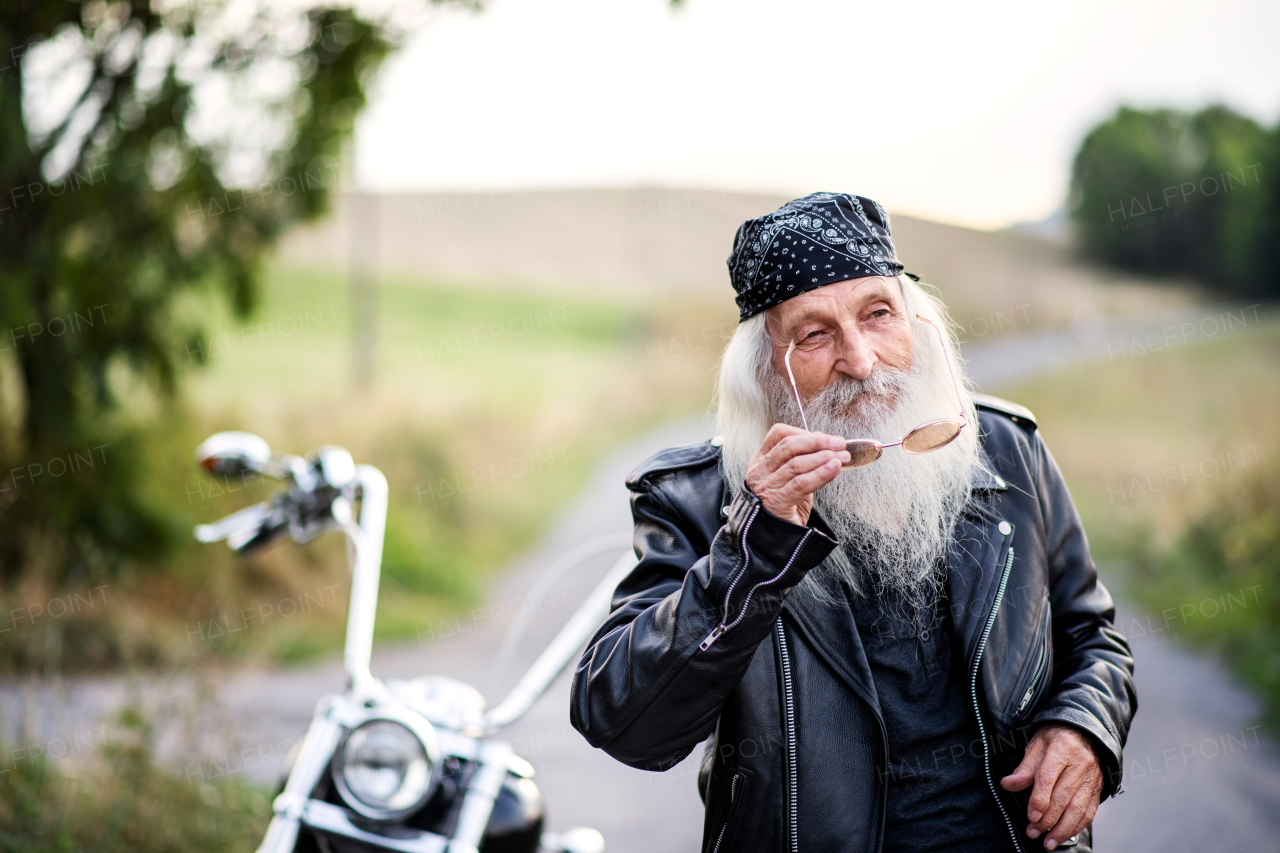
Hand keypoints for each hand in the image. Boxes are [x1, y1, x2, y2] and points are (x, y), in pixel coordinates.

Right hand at [744, 424, 848, 525]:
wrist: (774, 540)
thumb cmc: (784, 508)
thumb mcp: (791, 480)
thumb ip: (804, 461)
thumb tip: (823, 441)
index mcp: (761, 461)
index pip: (779, 434)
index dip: (804, 432)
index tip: (826, 437)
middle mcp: (760, 472)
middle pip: (789, 446)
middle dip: (818, 442)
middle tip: (839, 444)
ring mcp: (766, 487)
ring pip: (796, 464)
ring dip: (823, 457)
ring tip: (841, 457)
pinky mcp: (776, 502)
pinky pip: (801, 483)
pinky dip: (820, 474)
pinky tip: (833, 469)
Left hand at [1000, 724, 1102, 849]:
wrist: (1085, 731)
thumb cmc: (1056, 737)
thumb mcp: (1037, 744)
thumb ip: (1024, 767)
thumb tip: (1008, 784)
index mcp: (1062, 748)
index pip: (1048, 777)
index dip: (1039, 799)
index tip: (1031, 815)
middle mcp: (1080, 764)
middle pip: (1063, 797)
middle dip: (1047, 819)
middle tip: (1033, 832)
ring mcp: (1092, 778)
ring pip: (1078, 808)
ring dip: (1062, 829)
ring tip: (1048, 841)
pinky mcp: (1097, 789)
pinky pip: (1089, 812)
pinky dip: (1076, 826)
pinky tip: (1063, 834)